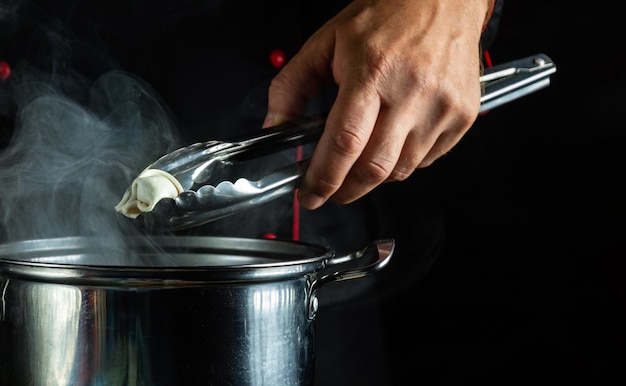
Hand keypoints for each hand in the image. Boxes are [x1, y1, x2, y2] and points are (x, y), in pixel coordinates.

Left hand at [263, 0, 492, 209]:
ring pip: (401, 170)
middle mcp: (412, 91)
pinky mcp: (463, 116)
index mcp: (372, 70)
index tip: (309, 193)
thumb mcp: (327, 40)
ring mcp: (442, 106)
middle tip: (329, 190)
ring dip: (373, 176)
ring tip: (360, 159)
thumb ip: (292, 85)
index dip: (323, 177)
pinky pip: (426, 161)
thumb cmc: (387, 15)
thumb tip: (275, 127)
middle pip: (374, 168)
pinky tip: (392, 141)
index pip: (344, 142)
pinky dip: (402, 162)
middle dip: (344, 190)